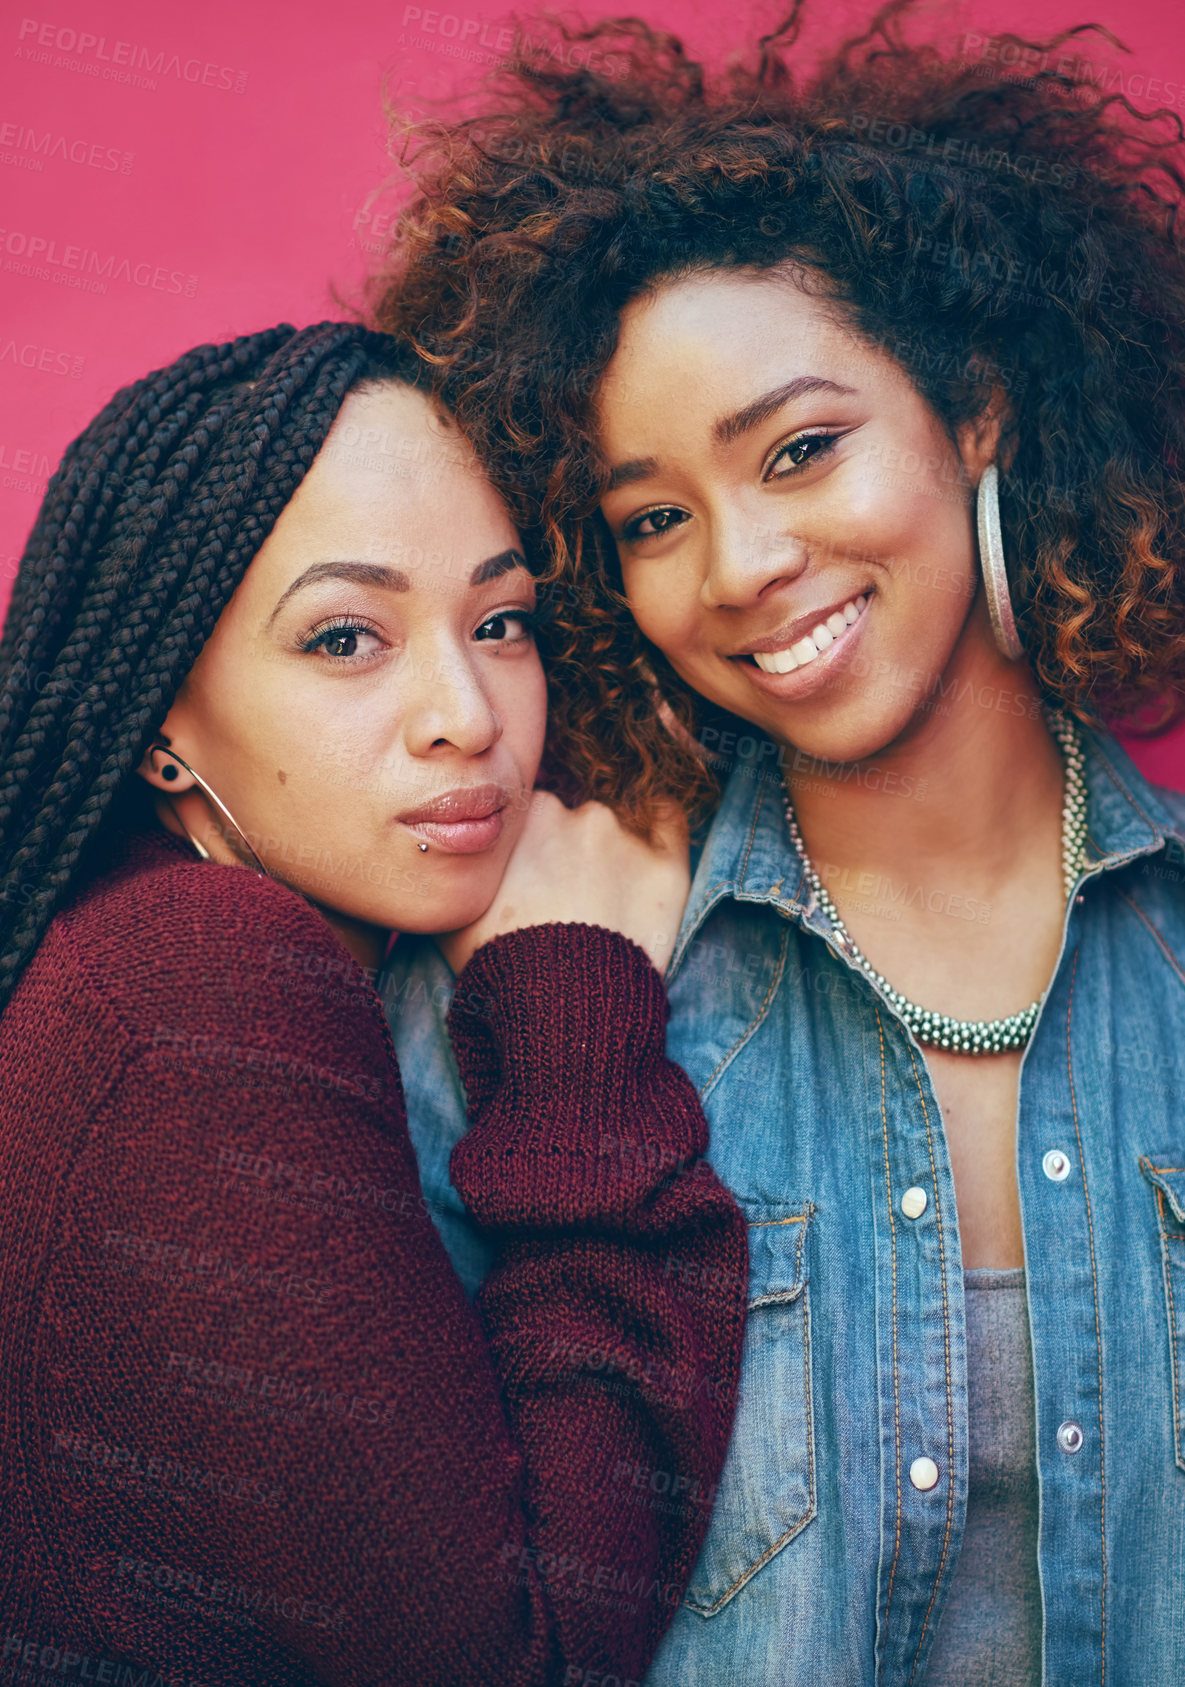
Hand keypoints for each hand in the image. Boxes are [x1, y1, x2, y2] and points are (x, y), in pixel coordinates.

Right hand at [437, 791, 689, 976]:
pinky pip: (670, 820)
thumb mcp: (454, 911)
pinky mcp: (667, 865)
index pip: (531, 815)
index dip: (533, 847)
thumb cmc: (499, 963)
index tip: (535, 876)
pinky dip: (663, 826)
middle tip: (568, 894)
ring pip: (619, 822)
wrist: (557, 1007)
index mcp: (524, 815)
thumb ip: (462, 864)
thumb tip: (458, 851)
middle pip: (574, 818)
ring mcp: (625, 836)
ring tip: (606, 897)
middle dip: (571, 847)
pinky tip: (648, 857)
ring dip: (612, 849)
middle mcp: (576, 813)